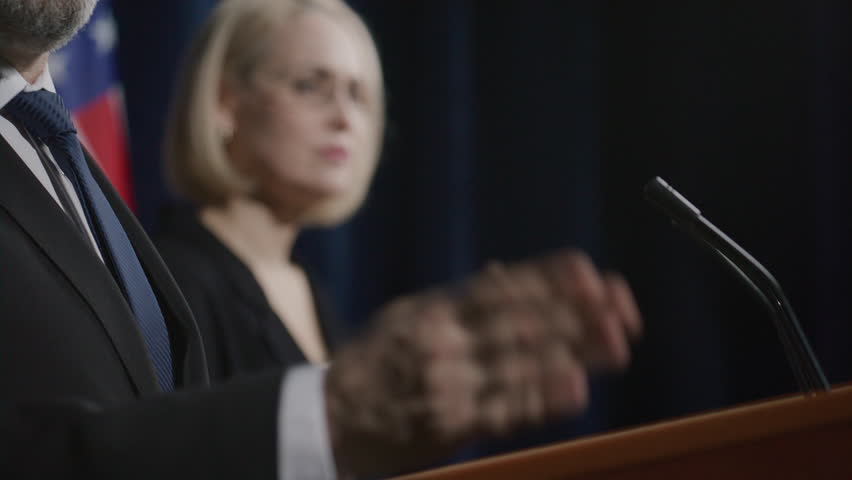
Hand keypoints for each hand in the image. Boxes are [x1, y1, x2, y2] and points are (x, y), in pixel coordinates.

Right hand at [325, 249, 640, 476]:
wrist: (332, 417)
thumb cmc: (378, 361)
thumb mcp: (409, 314)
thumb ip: (460, 298)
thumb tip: (504, 272)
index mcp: (436, 308)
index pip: (504, 287)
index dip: (550, 280)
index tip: (591, 273)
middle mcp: (444, 340)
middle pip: (521, 322)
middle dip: (576, 314)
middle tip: (623, 309)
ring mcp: (449, 383)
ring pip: (520, 363)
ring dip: (574, 353)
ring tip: (617, 344)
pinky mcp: (451, 424)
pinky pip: (503, 410)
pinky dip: (542, 399)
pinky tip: (576, 388)